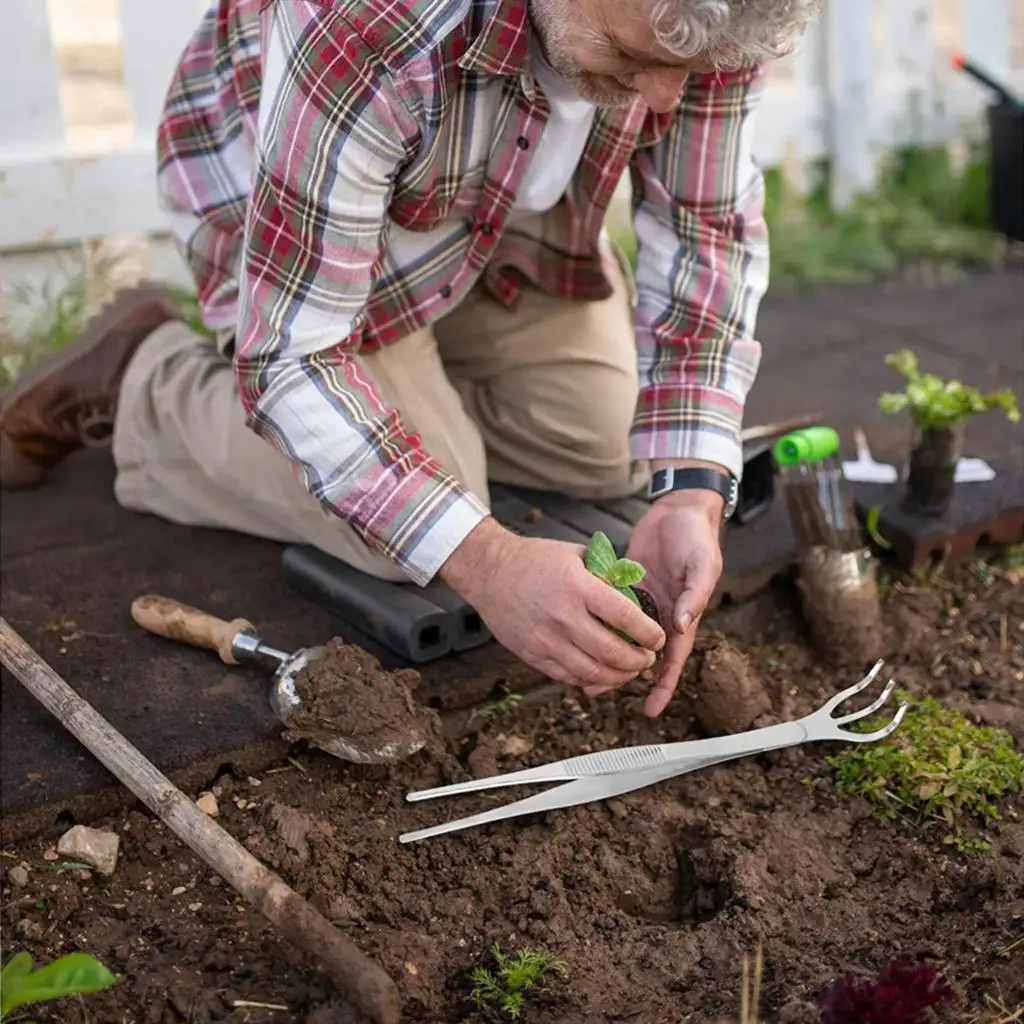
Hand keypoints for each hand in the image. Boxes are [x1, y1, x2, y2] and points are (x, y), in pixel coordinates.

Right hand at [439, 518, 665, 690]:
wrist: (489, 572)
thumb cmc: (533, 559)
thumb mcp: (576, 554)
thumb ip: (606, 573)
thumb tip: (636, 589)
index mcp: (578, 587)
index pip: (625, 618)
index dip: (649, 634)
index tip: (658, 638)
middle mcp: (563, 617)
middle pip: (613, 653)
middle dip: (639, 661)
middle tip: (648, 658)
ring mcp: (546, 640)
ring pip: (593, 673)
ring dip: (619, 676)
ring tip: (630, 670)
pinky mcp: (533, 655)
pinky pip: (569, 677)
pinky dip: (591, 681)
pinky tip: (603, 674)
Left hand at [584, 487, 723, 716]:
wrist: (678, 509)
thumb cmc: (697, 537)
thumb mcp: (703, 565)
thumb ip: (695, 595)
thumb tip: (681, 625)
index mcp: (684, 614)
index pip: (672, 658)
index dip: (663, 685)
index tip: (651, 709)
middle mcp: (661, 613)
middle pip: (640, 653)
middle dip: (622, 674)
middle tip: (596, 690)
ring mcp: (642, 600)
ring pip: (621, 634)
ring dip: (605, 651)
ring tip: (581, 670)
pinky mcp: (625, 585)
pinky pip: (609, 609)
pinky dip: (597, 622)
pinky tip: (579, 632)